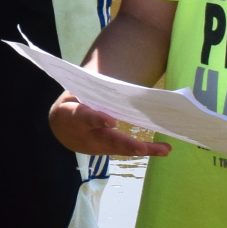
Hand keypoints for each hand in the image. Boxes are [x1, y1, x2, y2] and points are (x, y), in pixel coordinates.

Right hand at [49, 91, 169, 157]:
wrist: (62, 130)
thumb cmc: (70, 106)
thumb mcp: (71, 95)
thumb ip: (86, 90)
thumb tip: (103, 78)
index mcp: (76, 118)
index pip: (87, 119)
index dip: (98, 120)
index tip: (111, 121)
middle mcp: (89, 136)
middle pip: (109, 140)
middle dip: (126, 144)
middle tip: (141, 148)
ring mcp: (100, 146)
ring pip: (121, 148)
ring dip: (143, 149)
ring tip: (164, 149)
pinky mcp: (110, 149)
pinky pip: (127, 150)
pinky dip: (146, 150)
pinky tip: (164, 149)